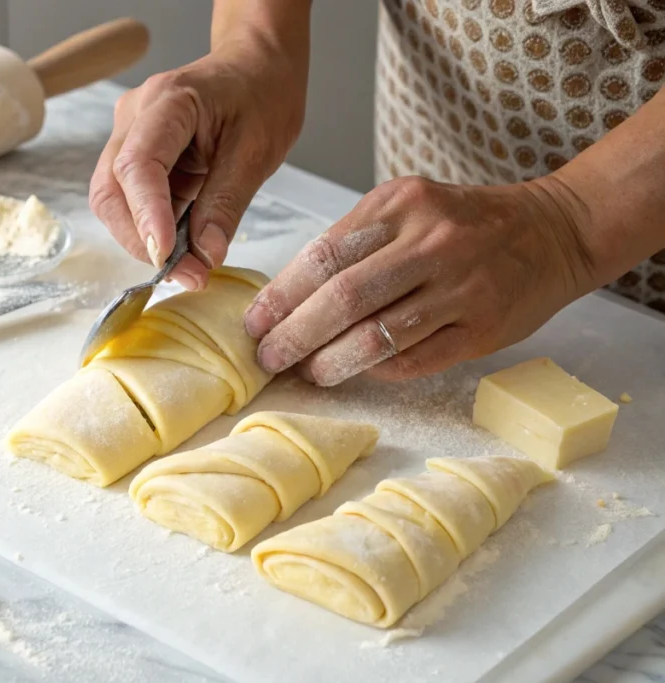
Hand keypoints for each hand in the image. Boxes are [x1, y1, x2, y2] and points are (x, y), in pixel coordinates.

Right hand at [89, 26, 307, 289]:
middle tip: (189, 275)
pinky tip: (184, 247)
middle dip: (142, 240)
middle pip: (111, 190)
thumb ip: (227, 204)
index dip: (147, 216)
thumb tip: (205, 256)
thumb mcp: (258, 151)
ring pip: (113, 201)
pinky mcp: (134, 155)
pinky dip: (153, 230)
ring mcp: (128, 135)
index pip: (138, 165)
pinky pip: (130, 201)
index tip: (167, 257)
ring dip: (145, 241)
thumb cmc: (261, 96)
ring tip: (191, 266)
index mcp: (169, 101)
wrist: (255, 67)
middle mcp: (135, 116)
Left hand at [244, 176, 596, 385]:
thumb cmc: (464, 223)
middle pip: (344, 296)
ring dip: (331, 361)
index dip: (281, 296)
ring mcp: (461, 286)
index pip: (324, 255)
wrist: (553, 230)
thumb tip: (289, 297)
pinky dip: (376, 370)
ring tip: (306, 372)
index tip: (254, 323)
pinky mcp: (481, 328)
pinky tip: (354, 372)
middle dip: (295, 333)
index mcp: (401, 204)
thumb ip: (356, 243)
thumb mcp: (408, 207)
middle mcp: (431, 241)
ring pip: (377, 335)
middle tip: (268, 356)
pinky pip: (414, 358)